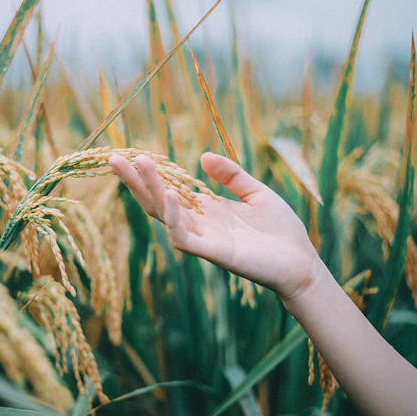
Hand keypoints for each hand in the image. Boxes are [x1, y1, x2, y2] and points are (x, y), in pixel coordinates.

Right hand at [109, 152, 323, 299]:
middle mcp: (199, 225)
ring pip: (165, 215)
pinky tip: (169, 195)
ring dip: (150, 190)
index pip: (170, 190)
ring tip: (138, 164)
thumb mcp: (255, 192)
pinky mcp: (214, 253)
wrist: (302, 262)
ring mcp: (203, 239)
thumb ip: (231, 175)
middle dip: (136, 180)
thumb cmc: (281, 231)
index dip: (152, 174)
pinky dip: (174, 217)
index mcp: (207, 210)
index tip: (132, 153)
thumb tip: (202, 156)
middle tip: (114, 157)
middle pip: (158, 201)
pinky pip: (185, 237)